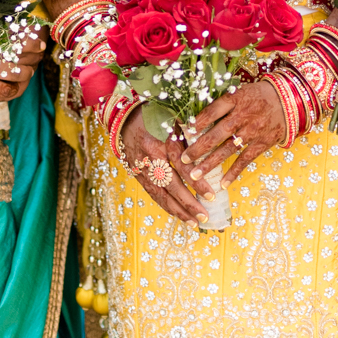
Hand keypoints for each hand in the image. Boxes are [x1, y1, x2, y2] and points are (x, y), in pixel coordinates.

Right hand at [0, 28, 47, 104]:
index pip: (21, 39)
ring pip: (16, 82)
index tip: (40, 44)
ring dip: (22, 81)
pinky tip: (1, 91)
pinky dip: (5, 94)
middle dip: (33, 65)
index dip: (35, 43)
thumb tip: (3, 41)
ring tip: (21, 78)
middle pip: (24, 63)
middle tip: (33, 64)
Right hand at [118, 108, 205, 223]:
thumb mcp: (175, 117)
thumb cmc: (155, 114)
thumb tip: (214, 142)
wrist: (123, 118)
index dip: (197, 183)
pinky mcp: (136, 175)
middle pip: (171, 187)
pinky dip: (166, 206)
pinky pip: (152, 194)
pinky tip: (178, 214)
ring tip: (194, 223)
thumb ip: (192, 130)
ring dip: (177, 211)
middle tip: (204, 216)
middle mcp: (151, 158)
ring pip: (160, 195)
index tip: (211, 195)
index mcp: (162, 142)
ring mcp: (142, 169)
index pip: (182, 168)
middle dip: (188, 204)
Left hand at [180, 77, 285, 190]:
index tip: (184, 132)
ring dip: (211, 163)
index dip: (198, 122)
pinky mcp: (262, 142)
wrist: (289, 100)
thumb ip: (221, 104)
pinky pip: (246, 159)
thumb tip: (195, 118)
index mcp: (236, 99)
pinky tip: (223, 183)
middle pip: (217, 133)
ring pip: (228, 149)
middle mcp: (243, 115)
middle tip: (183, 160)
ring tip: (195, 175)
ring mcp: (253, 130)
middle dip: (199, 148)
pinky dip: (234, 172)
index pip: (213, 110)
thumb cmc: (259, 95)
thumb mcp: (240, 91)